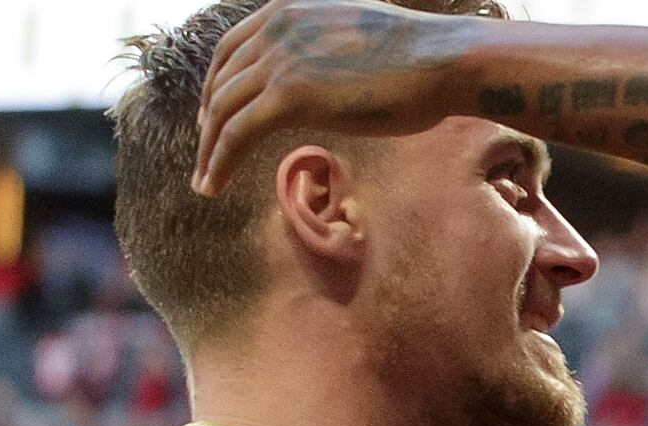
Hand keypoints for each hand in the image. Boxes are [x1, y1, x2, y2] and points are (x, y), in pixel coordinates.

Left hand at [194, 1, 492, 193]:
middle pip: (221, 80)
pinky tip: (213, 185)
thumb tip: (325, 76)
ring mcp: (280, 59)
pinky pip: (238, 133)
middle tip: (207, 153)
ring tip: (204, 181)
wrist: (443, 60)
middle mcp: (276, 27)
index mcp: (288, 8)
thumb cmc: (420, 56)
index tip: (214, 115)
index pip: (232, 48)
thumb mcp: (358, 36)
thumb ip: (327, 47)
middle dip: (208, 120)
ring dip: (209, 150)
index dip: (216, 83)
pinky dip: (219, 161)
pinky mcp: (289, 95)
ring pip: (222, 110)